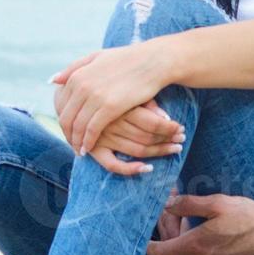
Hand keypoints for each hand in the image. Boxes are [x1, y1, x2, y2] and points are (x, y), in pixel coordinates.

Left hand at [51, 43, 171, 153]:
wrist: (153, 61)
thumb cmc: (127, 60)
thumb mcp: (97, 57)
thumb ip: (74, 68)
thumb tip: (53, 81)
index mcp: (77, 75)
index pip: (63, 106)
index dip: (64, 122)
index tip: (69, 132)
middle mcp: (82, 85)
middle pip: (66, 118)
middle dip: (68, 135)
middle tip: (73, 145)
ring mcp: (95, 96)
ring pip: (78, 126)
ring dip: (77, 141)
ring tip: (80, 150)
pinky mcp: (109, 107)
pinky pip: (92, 130)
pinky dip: (88, 142)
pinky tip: (89, 149)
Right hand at [56, 93, 184, 177]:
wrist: (71, 91)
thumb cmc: (105, 85)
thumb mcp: (125, 85)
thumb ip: (145, 101)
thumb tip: (165, 117)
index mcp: (120, 104)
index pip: (152, 123)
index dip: (170, 128)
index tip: (181, 128)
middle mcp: (112, 122)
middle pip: (147, 137)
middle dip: (168, 140)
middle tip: (181, 140)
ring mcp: (102, 137)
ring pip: (136, 150)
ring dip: (158, 152)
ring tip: (174, 149)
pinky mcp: (94, 148)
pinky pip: (113, 165)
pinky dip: (130, 169)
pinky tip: (146, 169)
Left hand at [144, 194, 253, 254]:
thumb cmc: (251, 219)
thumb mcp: (219, 203)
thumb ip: (189, 204)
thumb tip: (167, 205)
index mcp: (195, 245)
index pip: (162, 252)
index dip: (150, 247)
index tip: (146, 243)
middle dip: (174, 247)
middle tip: (182, 232)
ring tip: (198, 247)